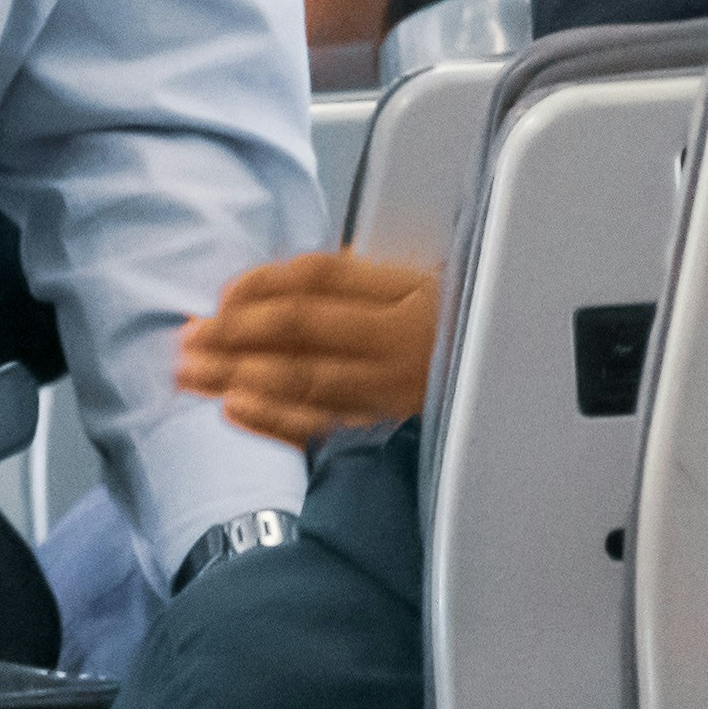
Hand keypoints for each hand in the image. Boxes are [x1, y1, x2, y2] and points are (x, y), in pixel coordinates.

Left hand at [177, 250, 442, 444]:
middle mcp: (401, 338)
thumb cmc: (464, 324)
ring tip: (190, 374)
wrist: (522, 381)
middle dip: (233, 332)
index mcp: (410, 288)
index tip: (220, 296)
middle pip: (300, 328)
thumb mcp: (427, 282)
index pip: (321, 278)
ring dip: (237, 376)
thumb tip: (279, 284)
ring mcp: (395, 389)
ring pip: (303, 379)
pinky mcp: (392, 430)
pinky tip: (233, 409)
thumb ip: (361, 278)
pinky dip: (274, 419)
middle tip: (185, 337)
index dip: (262, 284)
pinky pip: (325, 427)